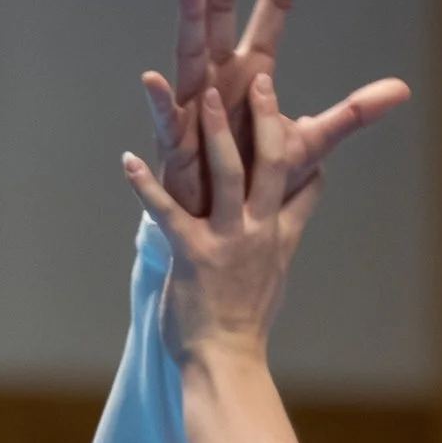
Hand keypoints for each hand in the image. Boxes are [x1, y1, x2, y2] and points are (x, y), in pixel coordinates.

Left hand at [134, 62, 384, 360]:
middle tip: (260, 77)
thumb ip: (292, 221)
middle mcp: (257, 232)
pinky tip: (127, 159)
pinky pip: (167, 214)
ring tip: (204, 96)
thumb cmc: (245, 319)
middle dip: (266, 119)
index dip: (300, 141)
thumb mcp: (277, 267)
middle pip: (271, 164)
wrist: (226, 365)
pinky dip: (145, 187)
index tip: (300, 106)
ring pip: (229, 175)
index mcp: (275, 233)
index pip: (298, 180)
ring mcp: (227, 242)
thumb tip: (314, 185)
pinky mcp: (193, 256)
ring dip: (216, 134)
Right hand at [143, 0, 405, 217]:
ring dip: (188, 15)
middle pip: (222, 12)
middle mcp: (221, 77)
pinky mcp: (177, 146)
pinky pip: (167, 121)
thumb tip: (403, 89)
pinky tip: (153, 78)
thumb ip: (352, 114)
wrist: (226, 224)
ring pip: (190, 52)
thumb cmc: (257, 179)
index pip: (274, 7)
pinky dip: (160, 102)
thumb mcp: (311, 143)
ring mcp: (196, 106)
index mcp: (254, 70)